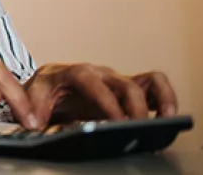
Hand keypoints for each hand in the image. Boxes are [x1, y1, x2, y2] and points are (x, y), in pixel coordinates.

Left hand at [24, 64, 176, 126]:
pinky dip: (165, 97)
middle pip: (124, 84)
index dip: (106, 101)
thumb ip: (34, 107)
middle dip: (133, 107)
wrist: (51, 83)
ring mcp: (117, 81)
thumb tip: (34, 122)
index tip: (115, 121)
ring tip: (167, 118)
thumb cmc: (46, 88)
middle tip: (137, 129)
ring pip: (146, 81)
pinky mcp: (129, 90)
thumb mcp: (34, 94)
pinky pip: (153, 86)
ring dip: (159, 98)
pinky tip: (168, 116)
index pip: (92, 82)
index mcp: (76, 73)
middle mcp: (101, 74)